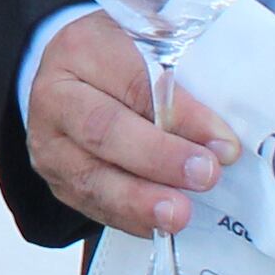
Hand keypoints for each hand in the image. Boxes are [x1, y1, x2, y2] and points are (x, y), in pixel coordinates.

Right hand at [27, 11, 237, 238]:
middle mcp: (55, 97)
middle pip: (103, 131)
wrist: (77, 74)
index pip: (135, 82)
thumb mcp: (153, 48)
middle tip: (205, 176)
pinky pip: (92, 206)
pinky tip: (160, 226)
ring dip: (140, 201)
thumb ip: (182, 82)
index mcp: (82, 49)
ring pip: (91, 178)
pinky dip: (129, 219)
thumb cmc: (124, 58)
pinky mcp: (58, 181)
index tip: (223, 142)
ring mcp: (51, 144)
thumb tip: (221, 142)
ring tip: (180, 214)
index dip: (182, 114)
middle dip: (159, 159)